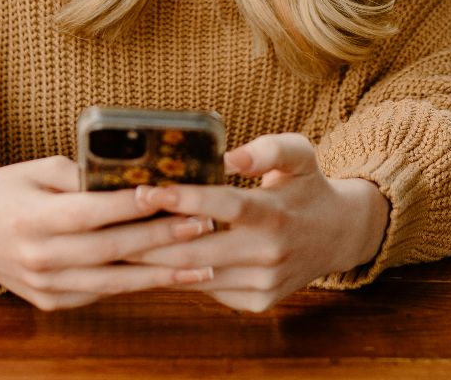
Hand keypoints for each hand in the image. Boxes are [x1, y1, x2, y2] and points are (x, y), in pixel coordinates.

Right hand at [0, 156, 216, 310]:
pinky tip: (170, 276)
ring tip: (204, 263)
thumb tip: (135, 174)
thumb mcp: (36, 170)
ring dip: (162, 274)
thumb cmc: (5, 191)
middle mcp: (38, 257)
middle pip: (110, 250)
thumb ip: (81, 175)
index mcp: (32, 218)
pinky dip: (136, 284)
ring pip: (113, 282)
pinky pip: (101, 294)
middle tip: (203, 224)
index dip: (131, 205)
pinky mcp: (51, 302)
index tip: (169, 193)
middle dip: (162, 238)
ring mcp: (45, 286)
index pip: (91, 212)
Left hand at [128, 133, 387, 311]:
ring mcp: (262, 283)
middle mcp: (269, 254)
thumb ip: (267, 149)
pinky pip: (207, 289)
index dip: (185, 199)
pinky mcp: (256, 302)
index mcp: (276, 214)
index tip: (147, 189)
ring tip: (120, 241)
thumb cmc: (307, 187)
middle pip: (198, 250)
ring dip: (156, 261)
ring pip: (196, 275)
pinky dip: (179, 275)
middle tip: (113, 222)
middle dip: (151, 237)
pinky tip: (153, 260)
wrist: (337, 235)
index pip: (225, 206)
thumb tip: (229, 156)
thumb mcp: (299, 154)